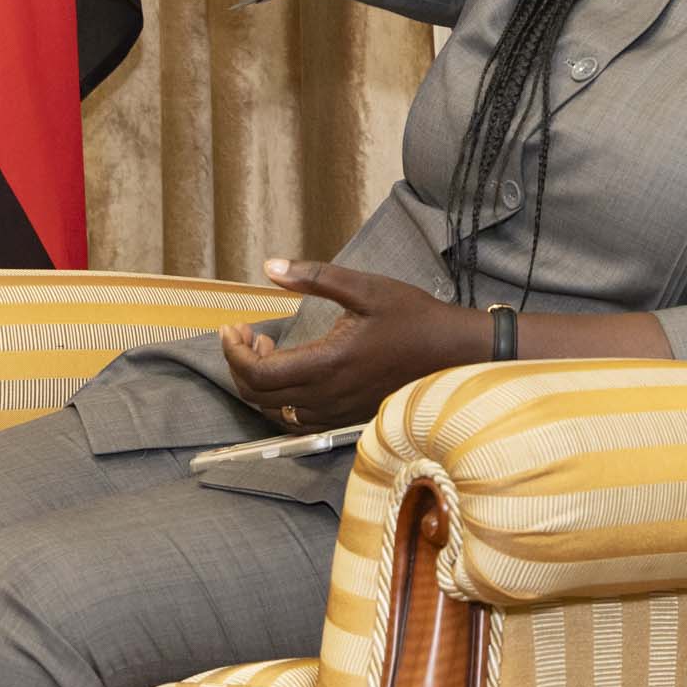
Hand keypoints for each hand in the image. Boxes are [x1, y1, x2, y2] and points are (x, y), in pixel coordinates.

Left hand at [220, 260, 478, 428]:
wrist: (454, 351)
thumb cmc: (412, 316)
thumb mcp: (365, 287)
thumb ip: (314, 277)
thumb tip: (270, 266)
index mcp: (327, 363)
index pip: (258, 374)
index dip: (235, 353)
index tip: (233, 328)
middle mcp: (328, 395)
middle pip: (259, 396)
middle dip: (241, 364)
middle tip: (246, 334)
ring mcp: (337, 411)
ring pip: (275, 412)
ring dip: (260, 384)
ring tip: (269, 349)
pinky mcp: (347, 416)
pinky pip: (298, 420)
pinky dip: (281, 400)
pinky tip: (291, 373)